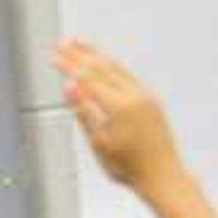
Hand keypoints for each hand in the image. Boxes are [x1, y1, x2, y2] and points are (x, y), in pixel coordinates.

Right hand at [54, 38, 187, 196]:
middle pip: (102, 67)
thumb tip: (70, 87)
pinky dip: (112, 65)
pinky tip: (106, 63)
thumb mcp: (99, 143)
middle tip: (64, 41)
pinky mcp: (152, 100)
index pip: (87, 78)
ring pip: (117, 67)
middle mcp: (135, 96)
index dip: (68, 65)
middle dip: (80, 53)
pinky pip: (128, 75)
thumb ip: (83, 111)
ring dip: (97, 54)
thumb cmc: (130, 167)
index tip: (53, 55)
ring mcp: (146, 96)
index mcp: (119, 106)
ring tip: (82, 44)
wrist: (163, 175)